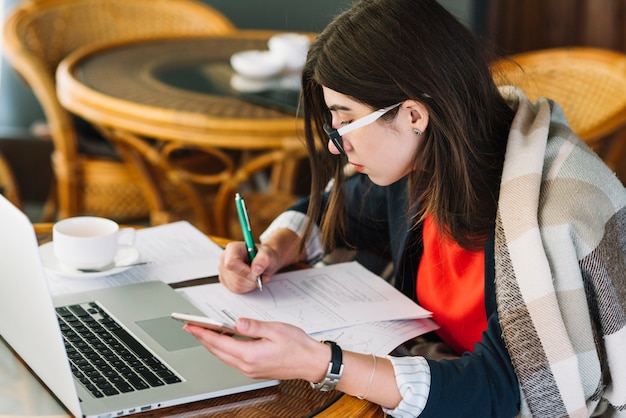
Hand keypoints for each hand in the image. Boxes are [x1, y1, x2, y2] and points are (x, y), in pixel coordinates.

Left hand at [184, 318, 327, 381]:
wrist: (311, 362)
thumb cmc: (298, 346)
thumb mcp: (275, 329)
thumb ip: (253, 326)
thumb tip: (236, 323)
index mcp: (250, 355)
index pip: (219, 342)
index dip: (202, 333)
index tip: (191, 326)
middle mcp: (247, 366)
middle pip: (217, 351)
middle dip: (202, 338)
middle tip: (191, 327)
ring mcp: (250, 370)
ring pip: (223, 356)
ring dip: (212, 344)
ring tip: (203, 332)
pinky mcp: (254, 370)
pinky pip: (232, 360)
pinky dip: (224, 349)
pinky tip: (223, 342)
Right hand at [218, 241, 282, 293]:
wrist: (263, 261)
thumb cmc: (263, 255)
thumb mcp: (268, 254)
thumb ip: (263, 259)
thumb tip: (256, 269)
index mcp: (233, 248)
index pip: (231, 263)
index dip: (244, 271)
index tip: (255, 273)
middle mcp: (225, 258)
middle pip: (234, 277)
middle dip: (251, 280)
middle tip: (260, 276)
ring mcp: (224, 270)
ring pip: (235, 285)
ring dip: (250, 284)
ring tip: (258, 277)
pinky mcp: (226, 280)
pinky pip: (235, 289)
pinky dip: (247, 288)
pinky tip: (252, 280)